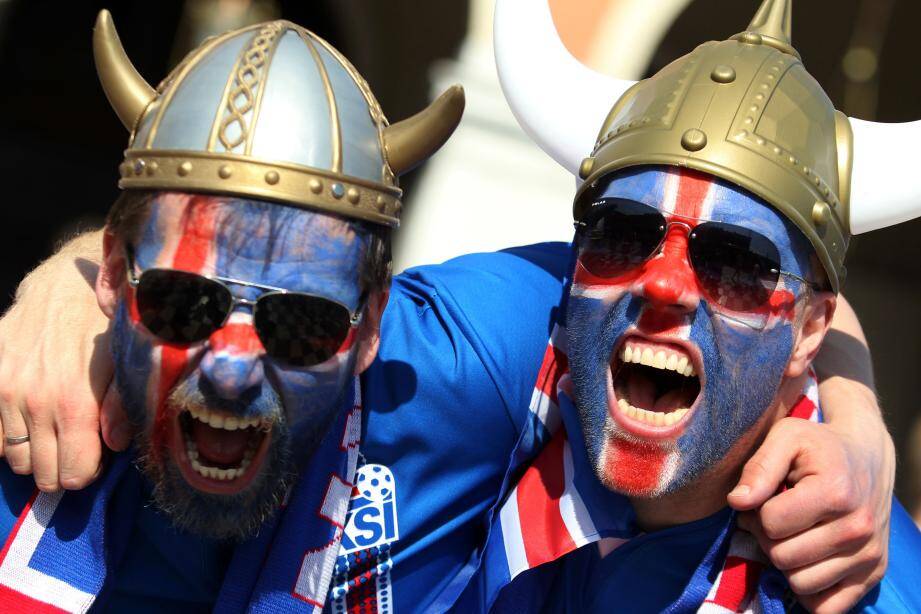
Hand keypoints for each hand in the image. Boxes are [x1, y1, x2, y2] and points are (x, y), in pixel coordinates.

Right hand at [0, 230, 131, 490]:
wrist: (67, 283)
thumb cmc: (106, 325)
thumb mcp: (127, 365)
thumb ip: (122, 408)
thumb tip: (114, 445)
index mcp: (74, 404)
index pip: (74, 474)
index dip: (88, 471)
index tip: (96, 458)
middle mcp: (34, 403)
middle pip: (43, 474)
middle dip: (63, 467)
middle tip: (77, 446)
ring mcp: (5, 392)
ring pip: (15, 459)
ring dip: (36, 453)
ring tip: (56, 431)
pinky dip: (10, 437)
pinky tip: (31, 421)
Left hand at [728, 398, 892, 612]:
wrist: (867, 457)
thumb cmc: (818, 446)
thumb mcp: (785, 437)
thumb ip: (758, 467)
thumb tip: (737, 502)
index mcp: (835, 492)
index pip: (771, 523)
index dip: (757, 511)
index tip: (764, 498)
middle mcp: (857, 527)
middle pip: (783, 557)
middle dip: (769, 537)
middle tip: (776, 517)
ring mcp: (868, 554)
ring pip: (800, 584)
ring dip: (786, 563)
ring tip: (792, 535)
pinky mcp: (874, 573)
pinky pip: (828, 608)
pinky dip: (810, 591)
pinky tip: (806, 561)